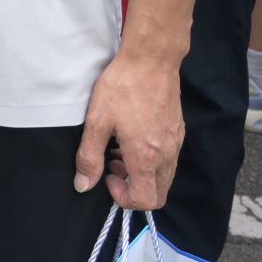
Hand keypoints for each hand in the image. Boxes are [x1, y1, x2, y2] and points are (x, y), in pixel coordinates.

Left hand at [74, 52, 181, 209]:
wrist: (151, 60)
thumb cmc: (122, 88)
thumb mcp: (97, 121)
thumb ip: (89, 157)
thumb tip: (83, 185)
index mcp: (146, 158)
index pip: (145, 201)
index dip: (123, 198)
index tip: (107, 177)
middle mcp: (167, 155)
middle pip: (158, 193)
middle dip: (133, 188)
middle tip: (112, 165)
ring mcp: (176, 143)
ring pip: (163, 177)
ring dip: (141, 173)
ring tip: (118, 149)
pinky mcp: (178, 131)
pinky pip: (168, 159)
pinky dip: (151, 160)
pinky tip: (131, 137)